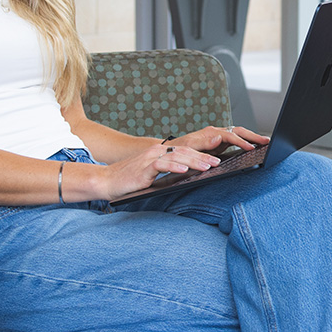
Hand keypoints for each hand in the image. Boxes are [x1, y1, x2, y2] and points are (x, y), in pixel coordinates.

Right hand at [86, 126, 270, 200]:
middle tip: (224, 161)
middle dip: (208, 155)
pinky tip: (185, 171)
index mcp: (166, 152)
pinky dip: (174, 167)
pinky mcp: (143, 168)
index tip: (223, 157)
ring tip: (211, 166)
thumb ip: (174, 173)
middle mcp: (160, 151)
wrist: (106, 181)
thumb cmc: (133, 181)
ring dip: (196, 161)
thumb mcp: (158, 176)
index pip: (190, 150)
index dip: (208, 152)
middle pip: (188, 151)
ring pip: (178, 156)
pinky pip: (161, 165)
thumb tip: (196, 176)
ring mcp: (151, 158)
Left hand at [164, 124, 270, 155]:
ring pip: (239, 134)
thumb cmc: (178, 150)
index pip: (230, 135)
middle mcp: (216, 132)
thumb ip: (203, 143)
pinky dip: (246, 142)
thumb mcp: (188, 147)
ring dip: (252, 138)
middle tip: (267, 141)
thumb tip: (218, 138)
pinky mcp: (219, 143)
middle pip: (238, 131)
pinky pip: (235, 140)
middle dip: (253, 136)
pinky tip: (253, 147)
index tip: (252, 148)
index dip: (242, 141)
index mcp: (210, 133)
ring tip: (265, 142)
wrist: (170, 149)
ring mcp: (218, 137)